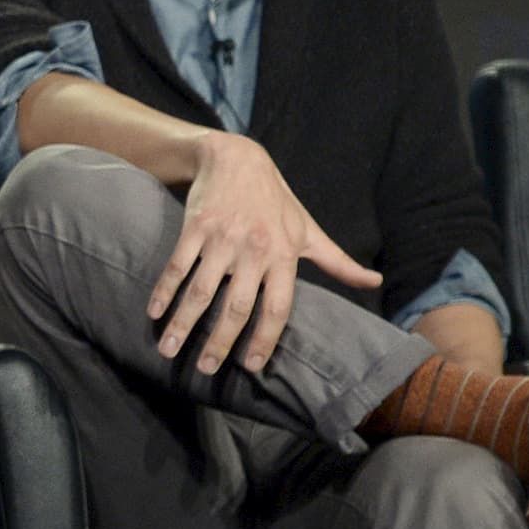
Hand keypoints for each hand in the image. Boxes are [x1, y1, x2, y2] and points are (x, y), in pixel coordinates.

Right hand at [148, 132, 381, 375]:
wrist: (237, 158)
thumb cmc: (276, 201)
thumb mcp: (309, 230)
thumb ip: (339, 262)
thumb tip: (374, 281)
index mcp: (283, 255)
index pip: (276, 308)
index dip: (264, 340)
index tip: (250, 367)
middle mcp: (253, 250)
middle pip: (235, 306)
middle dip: (219, 342)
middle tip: (205, 370)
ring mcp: (221, 239)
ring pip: (200, 291)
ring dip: (183, 324)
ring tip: (169, 350)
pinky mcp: (195, 227)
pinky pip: (177, 266)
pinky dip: (164, 292)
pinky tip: (154, 314)